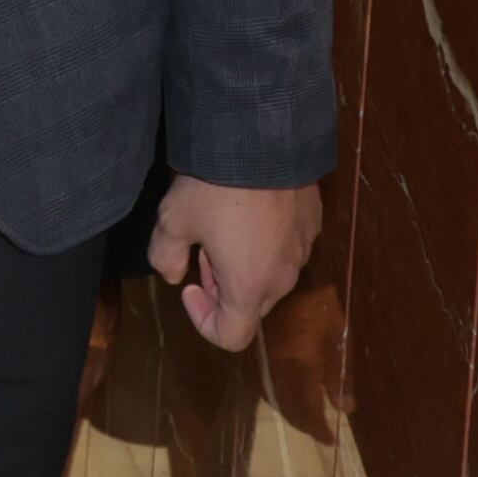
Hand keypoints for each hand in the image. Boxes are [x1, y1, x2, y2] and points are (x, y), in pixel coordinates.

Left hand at [148, 174, 324, 352]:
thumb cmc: (215, 188)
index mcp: (248, 288)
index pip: (231, 336)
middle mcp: (282, 279)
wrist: (263, 140)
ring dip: (245, 266)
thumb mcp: (173, 221)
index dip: (203, 321)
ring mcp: (303, 252)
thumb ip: (165, 257)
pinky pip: (287, 250)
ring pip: (271, 278)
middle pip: (251, 307)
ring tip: (223, 226)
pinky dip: (266, 245)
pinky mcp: (313, 225)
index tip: (189, 286)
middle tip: (202, 251)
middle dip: (221, 289)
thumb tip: (173, 275)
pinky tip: (248, 210)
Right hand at [259, 278, 348, 440]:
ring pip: (270, 394)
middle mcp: (277, 367)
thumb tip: (347, 408)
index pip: (305, 409)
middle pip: (285, 405)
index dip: (316, 428)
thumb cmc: (323, 305)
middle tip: (316, 432)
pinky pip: (261, 379)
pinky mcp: (256, 348)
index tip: (329, 439)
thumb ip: (341, 376)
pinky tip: (283, 393)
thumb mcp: (339, 338)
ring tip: (302, 418)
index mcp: (299, 367)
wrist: (294, 276)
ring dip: (286, 410)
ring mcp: (263, 357)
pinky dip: (273, 393)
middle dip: (301, 422)